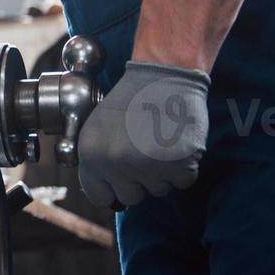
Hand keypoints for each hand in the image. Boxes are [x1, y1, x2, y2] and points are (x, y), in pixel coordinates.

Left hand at [77, 62, 209, 208]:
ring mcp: (146, 165)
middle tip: (145, 147)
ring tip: (159, 139)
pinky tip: (176, 141)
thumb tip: (107, 195)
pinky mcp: (177, 164)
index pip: (100, 197)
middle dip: (141, 179)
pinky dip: (184, 167)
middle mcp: (115, 164)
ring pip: (159, 190)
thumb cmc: (132, 101)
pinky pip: (183, 182)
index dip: (115, 188)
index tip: (124, 177)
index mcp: (90, 155)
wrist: (163, 76)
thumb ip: (98, 162)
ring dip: (163, 171)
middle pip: (132, 197)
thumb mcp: (98, 129)